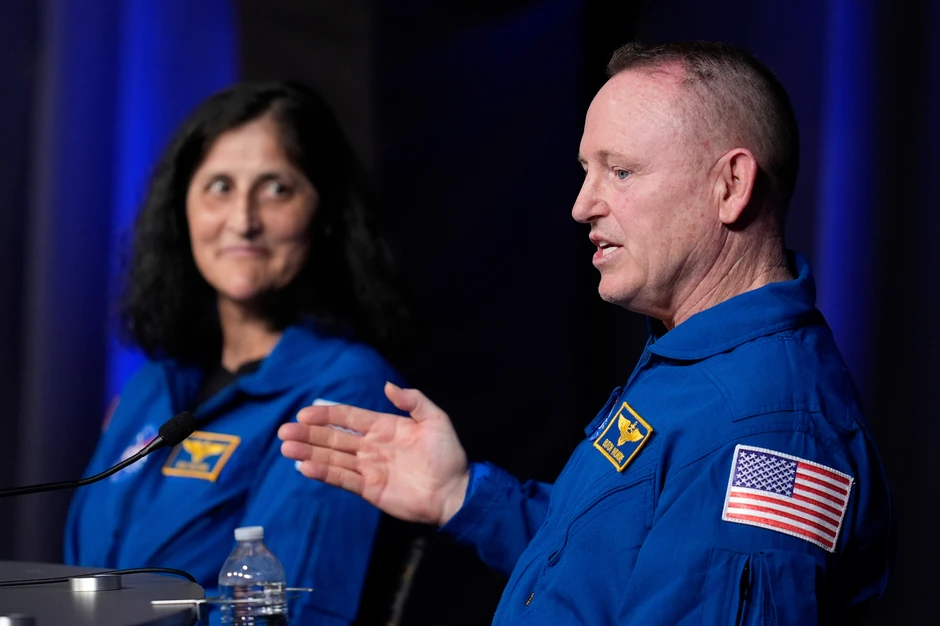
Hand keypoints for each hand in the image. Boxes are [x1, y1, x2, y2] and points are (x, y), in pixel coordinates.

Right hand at [279, 382, 469, 526]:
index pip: (348, 417)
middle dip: (309, 434)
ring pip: (333, 457)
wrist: (455, 492)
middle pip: (334, 437)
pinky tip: (305, 467)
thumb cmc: (448, 455)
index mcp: (384, 427)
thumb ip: (413, 401)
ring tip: (287, 448)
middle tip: (284, 431)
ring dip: (309, 453)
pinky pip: (342, 479)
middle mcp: (371, 446)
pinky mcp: (369, 489)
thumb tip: (387, 386)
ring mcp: (369, 468)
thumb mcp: (435, 420)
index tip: (304, 413)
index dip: (326, 414)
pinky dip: (324, 473)